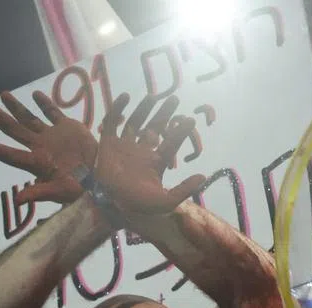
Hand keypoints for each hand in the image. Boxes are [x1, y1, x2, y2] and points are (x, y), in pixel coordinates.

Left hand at [0, 91, 97, 203]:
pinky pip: (53, 113)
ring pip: (29, 118)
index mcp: (38, 162)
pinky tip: (35, 95)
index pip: (14, 156)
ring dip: (16, 107)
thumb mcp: (60, 192)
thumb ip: (39, 193)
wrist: (102, 176)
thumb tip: (16, 201)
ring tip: (3, 94)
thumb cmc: (81, 189)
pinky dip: (45, 104)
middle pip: (15, 131)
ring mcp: (52, 136)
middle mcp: (41, 147)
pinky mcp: (67, 128)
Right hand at [93, 93, 204, 213]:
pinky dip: (117, 109)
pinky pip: (112, 122)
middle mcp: (141, 150)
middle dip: (164, 114)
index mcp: (156, 161)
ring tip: (153, 96)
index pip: (170, 142)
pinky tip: (126, 97)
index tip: (190, 120)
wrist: (113, 205)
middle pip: (154, 127)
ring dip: (144, 109)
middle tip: (175, 99)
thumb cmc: (139, 204)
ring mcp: (125, 145)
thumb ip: (184, 189)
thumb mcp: (165, 201)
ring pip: (135, 121)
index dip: (180, 131)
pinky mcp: (108, 143)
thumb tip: (203, 177)